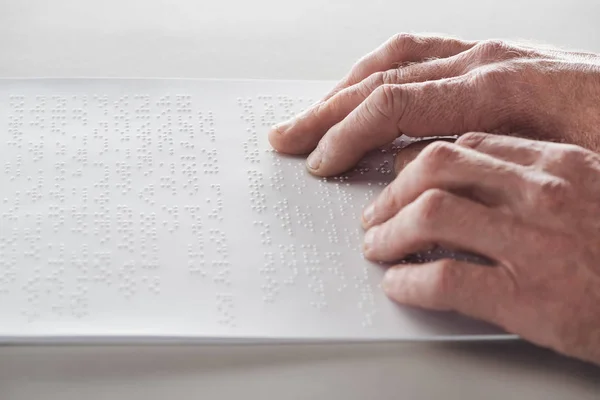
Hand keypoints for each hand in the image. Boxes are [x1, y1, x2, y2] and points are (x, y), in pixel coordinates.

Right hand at [268, 33, 599, 175]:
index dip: (347, 135)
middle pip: (383, 80)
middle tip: (288, 137)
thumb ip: (494, 166)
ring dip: (345, 89)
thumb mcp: (571, 165)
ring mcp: (487, 55)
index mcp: (499, 85)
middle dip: (327, 112)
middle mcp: (486, 60)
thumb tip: (424, 181)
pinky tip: (364, 93)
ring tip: (314, 116)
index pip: (396, 105)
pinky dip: (379, 75)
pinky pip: (420, 55)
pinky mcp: (491, 60)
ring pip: (395, 60)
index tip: (320, 164)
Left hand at [361, 132, 599, 365]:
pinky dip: (409, 284)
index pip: (468, 143)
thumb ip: (540, 181)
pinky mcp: (529, 299)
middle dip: (393, 192)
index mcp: (561, 165)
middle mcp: (544, 195)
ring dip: (390, 233)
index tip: (402, 181)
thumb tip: (474, 182)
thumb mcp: (591, 195)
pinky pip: (445, 280)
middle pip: (436, 168)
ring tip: (378, 249)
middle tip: (376, 216)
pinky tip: (401, 287)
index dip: (419, 163)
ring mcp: (535, 244)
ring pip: (430, 215)